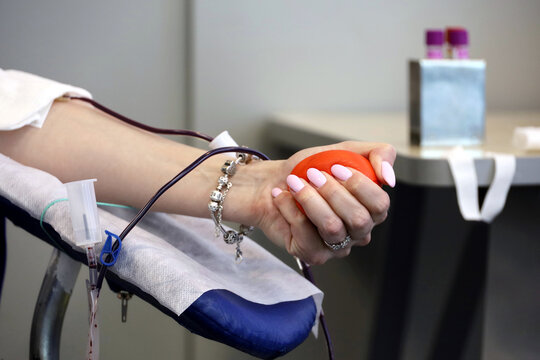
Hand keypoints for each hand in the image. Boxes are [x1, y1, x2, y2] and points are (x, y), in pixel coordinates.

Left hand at [256, 141, 395, 264]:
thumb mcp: (345, 151)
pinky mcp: (312, 254)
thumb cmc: (309, 169)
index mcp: (370, 210)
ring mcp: (336, 246)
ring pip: (332, 227)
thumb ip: (378, 154)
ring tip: (294, 183)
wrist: (272, 181)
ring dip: (309, 199)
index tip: (335, 167)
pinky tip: (282, 197)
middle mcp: (357, 233)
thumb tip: (389, 178)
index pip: (379, 205)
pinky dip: (290, 209)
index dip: (358, 184)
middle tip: (312, 174)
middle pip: (358, 218)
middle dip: (331, 191)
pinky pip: (305, 235)